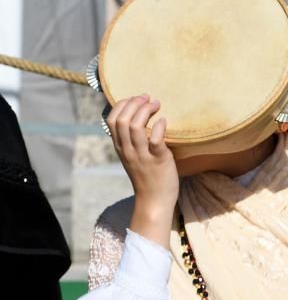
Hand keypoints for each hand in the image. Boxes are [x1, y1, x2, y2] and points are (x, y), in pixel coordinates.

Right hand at [106, 94, 176, 246]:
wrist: (154, 201)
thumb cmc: (147, 177)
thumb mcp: (133, 157)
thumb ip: (131, 141)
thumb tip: (136, 120)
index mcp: (120, 148)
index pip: (111, 120)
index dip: (122, 105)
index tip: (135, 98)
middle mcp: (128, 150)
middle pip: (122, 120)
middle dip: (134, 103)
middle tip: (148, 98)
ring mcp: (142, 155)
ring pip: (135, 126)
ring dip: (145, 110)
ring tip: (157, 104)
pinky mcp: (158, 160)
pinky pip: (155, 140)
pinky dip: (158, 126)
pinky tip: (163, 121)